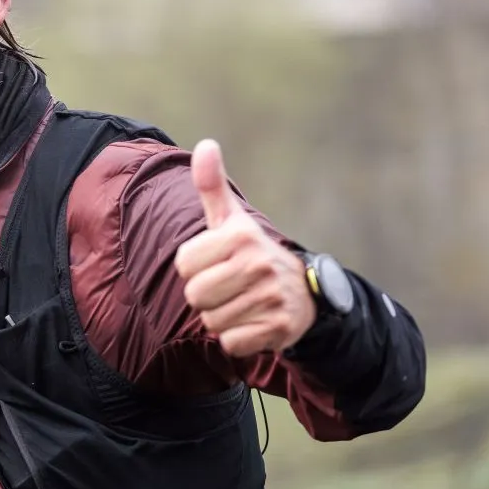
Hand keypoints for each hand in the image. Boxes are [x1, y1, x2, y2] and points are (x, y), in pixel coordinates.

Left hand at [172, 140, 316, 357]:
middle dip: (205, 297)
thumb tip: (206, 144)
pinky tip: (253, 322)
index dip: (194, 268)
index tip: (216, 263)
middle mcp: (258, 263)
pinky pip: (231, 344)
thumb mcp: (231, 218)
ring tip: (242, 303)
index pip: (183, 264)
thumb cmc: (251, 253)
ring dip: (221, 318)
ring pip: (212, 322)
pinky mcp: (279, 328)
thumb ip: (212, 185)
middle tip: (228, 287)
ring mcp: (271, 296)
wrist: (305, 292)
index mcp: (240, 235)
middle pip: (194, 296)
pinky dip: (237, 340)